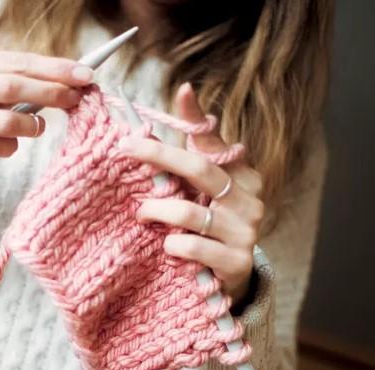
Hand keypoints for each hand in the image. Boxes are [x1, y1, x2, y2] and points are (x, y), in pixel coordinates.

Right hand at [0, 48, 93, 182]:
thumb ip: (21, 80)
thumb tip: (72, 81)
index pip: (18, 62)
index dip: (54, 69)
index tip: (85, 75)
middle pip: (11, 87)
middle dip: (50, 93)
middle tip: (75, 100)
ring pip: (1, 121)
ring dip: (29, 126)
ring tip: (38, 128)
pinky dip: (7, 147)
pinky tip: (10, 145)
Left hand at [118, 83, 264, 301]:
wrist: (231, 274)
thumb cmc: (212, 220)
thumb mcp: (205, 183)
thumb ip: (198, 142)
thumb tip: (186, 90)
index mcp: (242, 174)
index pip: (213, 141)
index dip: (192, 118)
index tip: (173, 95)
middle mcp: (249, 200)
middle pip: (199, 168)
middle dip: (159, 156)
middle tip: (126, 148)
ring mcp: (245, 232)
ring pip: (190, 212)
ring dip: (157, 210)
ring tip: (142, 212)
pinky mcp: (236, 263)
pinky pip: (195, 247)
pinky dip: (174, 244)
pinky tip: (166, 245)